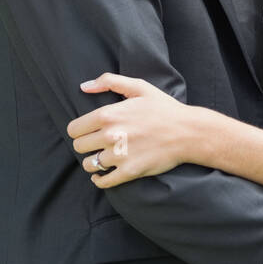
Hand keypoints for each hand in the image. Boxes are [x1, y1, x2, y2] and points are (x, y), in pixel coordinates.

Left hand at [67, 73, 196, 187]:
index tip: (87, 132)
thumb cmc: (163, 108)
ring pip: (88, 164)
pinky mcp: (129, 172)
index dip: (78, 131)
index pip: (74, 129)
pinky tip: (103, 175)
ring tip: (101, 158)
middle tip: (95, 144)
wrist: (188, 132)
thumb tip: (83, 87)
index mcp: (108, 114)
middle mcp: (110, 136)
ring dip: (93, 162)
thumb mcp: (139, 87)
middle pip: (78, 147)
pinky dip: (100, 180)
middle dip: (85, 145)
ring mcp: (119, 155)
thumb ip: (109, 81)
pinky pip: (103, 182)